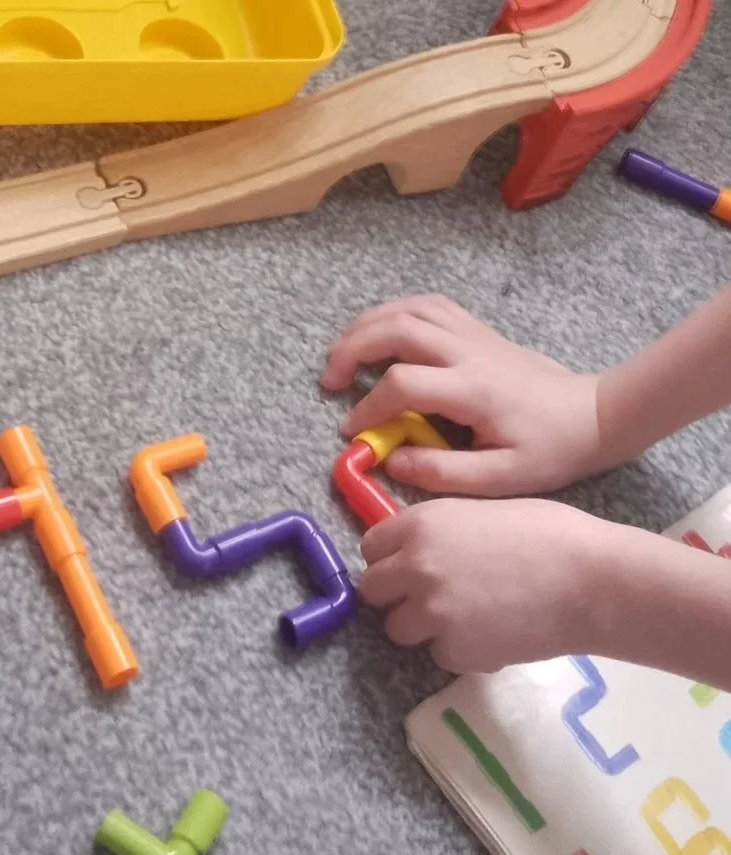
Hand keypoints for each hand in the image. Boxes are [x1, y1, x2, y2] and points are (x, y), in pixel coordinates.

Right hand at [321, 295, 609, 495]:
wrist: (594, 415)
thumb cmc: (549, 451)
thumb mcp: (500, 479)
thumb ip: (441, 474)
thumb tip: (391, 461)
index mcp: (474, 390)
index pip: (403, 384)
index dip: (368, 407)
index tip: (352, 432)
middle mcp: (470, 352)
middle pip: (397, 328)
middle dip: (352, 349)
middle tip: (330, 380)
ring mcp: (474, 335)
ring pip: (410, 308)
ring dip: (367, 325)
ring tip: (342, 353)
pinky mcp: (478, 331)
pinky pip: (428, 306)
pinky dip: (393, 313)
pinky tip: (377, 335)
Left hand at [358, 498, 618, 673]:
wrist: (594, 581)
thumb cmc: (552, 535)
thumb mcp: (481, 511)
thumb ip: (439, 532)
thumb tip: (415, 549)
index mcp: (421, 525)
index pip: (371, 547)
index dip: (390, 558)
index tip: (408, 567)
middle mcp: (414, 566)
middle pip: (373, 590)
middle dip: (397, 595)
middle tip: (433, 597)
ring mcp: (430, 611)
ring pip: (397, 628)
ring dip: (423, 627)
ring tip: (468, 618)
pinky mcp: (453, 649)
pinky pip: (438, 654)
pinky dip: (461, 650)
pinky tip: (494, 634)